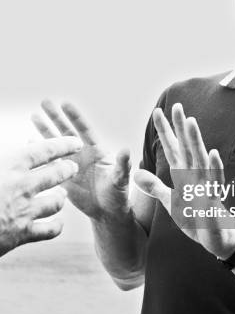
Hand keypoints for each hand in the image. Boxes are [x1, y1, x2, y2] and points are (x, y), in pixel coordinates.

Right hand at [0, 136, 81, 255]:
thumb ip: (3, 157)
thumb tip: (16, 149)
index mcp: (11, 165)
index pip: (45, 150)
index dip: (63, 144)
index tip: (75, 142)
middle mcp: (22, 187)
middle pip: (56, 175)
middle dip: (67, 170)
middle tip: (72, 167)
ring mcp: (24, 212)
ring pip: (56, 202)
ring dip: (61, 197)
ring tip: (62, 195)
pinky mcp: (21, 235)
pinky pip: (50, 230)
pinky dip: (56, 226)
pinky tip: (57, 222)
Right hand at [32, 100, 130, 222]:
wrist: (107, 212)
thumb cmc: (118, 194)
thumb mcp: (121, 179)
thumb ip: (122, 164)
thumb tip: (126, 149)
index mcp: (96, 151)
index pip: (84, 130)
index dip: (75, 117)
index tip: (65, 103)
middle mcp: (82, 154)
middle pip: (66, 132)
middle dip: (56, 117)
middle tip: (45, 102)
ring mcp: (71, 164)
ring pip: (55, 143)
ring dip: (45, 130)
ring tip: (34, 115)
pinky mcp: (62, 176)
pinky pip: (49, 162)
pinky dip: (40, 152)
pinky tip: (29, 143)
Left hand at [134, 103, 234, 257]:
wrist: (216, 239)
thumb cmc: (196, 218)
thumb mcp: (170, 202)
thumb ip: (155, 186)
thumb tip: (136, 173)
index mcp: (183, 174)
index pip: (172, 148)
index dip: (165, 131)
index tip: (158, 112)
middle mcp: (195, 175)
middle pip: (186, 146)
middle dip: (180, 127)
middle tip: (176, 105)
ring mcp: (205, 185)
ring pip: (199, 159)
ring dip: (195, 140)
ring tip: (191, 121)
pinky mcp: (213, 199)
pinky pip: (214, 182)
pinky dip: (214, 167)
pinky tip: (212, 153)